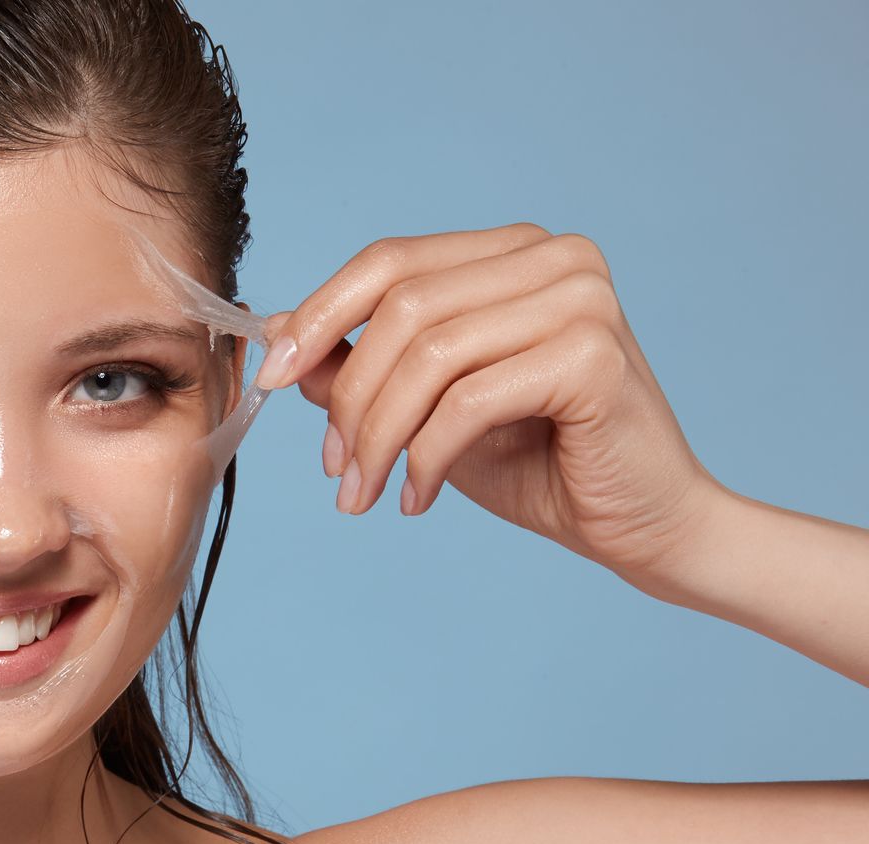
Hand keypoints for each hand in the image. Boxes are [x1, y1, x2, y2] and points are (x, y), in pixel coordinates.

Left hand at [256, 222, 728, 586]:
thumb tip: (280, 333)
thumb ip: (364, 364)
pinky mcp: (593, 355)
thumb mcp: (425, 409)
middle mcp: (553, 257)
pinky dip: (426, 456)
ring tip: (363, 494)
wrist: (641, 524)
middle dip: (347, 398)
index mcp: (512, 253)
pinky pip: (469, 400)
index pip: (388, 261)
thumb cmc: (538, 462)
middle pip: (400, 308)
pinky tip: (418, 497)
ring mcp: (581, 299)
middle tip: (335, 470)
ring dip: (378, 437)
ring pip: (428, 356)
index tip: (270, 376)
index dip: (318, 316)